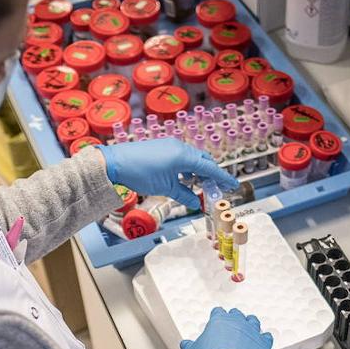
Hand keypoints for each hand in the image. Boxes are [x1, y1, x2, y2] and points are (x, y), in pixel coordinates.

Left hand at [98, 138, 237, 208]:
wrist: (115, 162)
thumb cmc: (140, 173)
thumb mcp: (165, 188)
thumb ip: (184, 195)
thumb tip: (196, 203)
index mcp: (184, 156)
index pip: (210, 168)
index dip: (223, 178)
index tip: (233, 185)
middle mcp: (180, 147)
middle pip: (204, 161)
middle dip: (212, 175)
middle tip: (217, 188)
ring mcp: (171, 145)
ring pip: (193, 158)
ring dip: (199, 171)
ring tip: (199, 186)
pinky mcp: (163, 147)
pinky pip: (182, 156)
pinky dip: (188, 167)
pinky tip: (183, 178)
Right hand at [180, 308, 273, 348]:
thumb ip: (190, 345)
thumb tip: (186, 344)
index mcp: (219, 321)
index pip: (219, 312)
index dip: (218, 316)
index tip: (217, 320)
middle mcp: (237, 323)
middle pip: (237, 315)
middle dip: (235, 319)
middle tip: (232, 326)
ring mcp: (252, 334)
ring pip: (253, 322)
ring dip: (250, 325)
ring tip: (248, 330)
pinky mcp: (263, 346)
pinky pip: (267, 338)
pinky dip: (263, 339)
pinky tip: (261, 342)